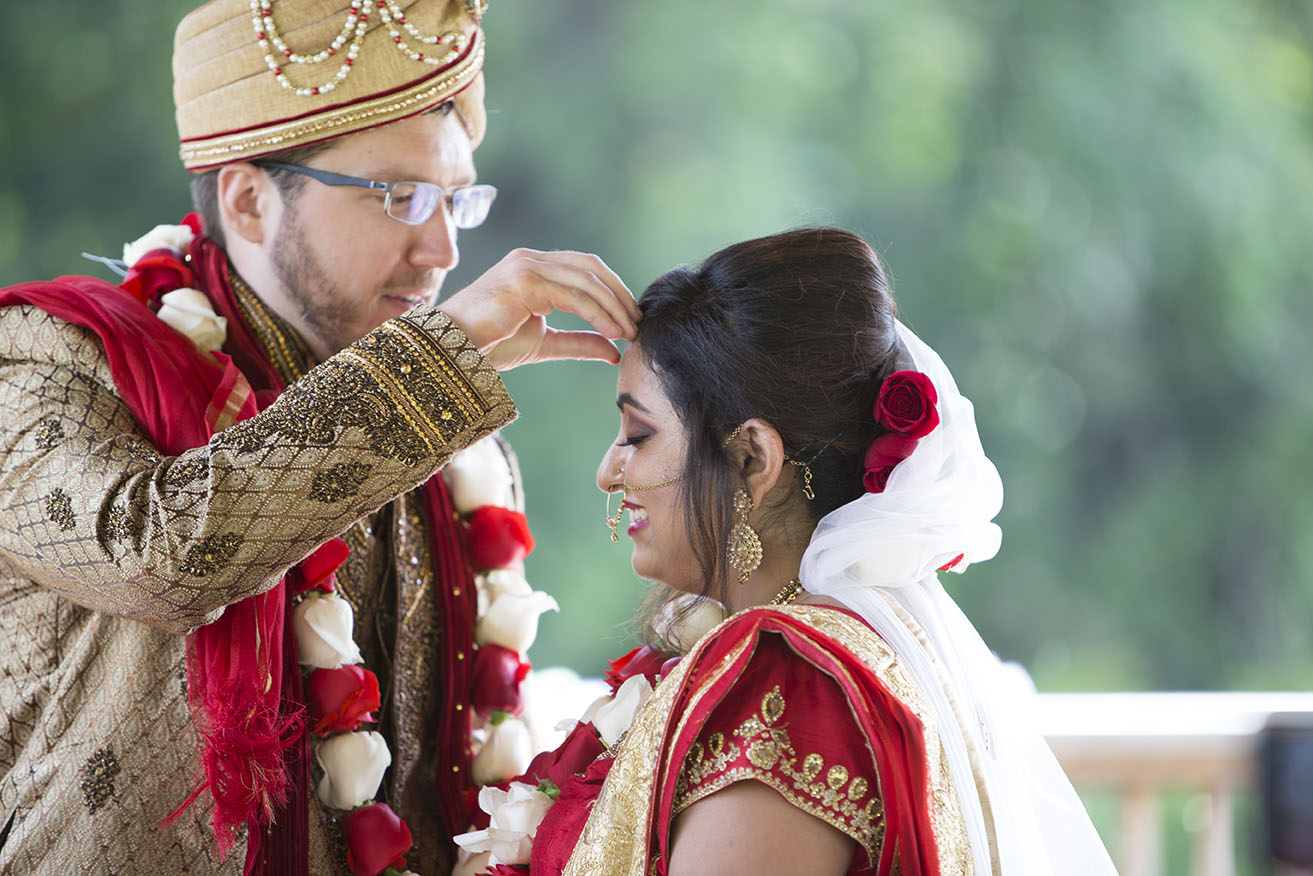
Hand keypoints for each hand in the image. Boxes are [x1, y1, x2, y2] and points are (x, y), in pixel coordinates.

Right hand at [438, 248, 638, 369]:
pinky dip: (597, 313)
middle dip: (619, 295)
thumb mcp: (544, 343)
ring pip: (586, 280)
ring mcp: (526, 266)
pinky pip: (573, 295)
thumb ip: (578, 342)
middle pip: (592, 268)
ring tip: (628, 332)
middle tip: (637, 324)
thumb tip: (614, 351)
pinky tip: (611, 332)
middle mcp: (531, 259)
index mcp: (534, 267)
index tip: (631, 319)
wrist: (450, 351)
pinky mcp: (524, 281)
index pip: (586, 268)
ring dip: (613, 307)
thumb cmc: (488, 345)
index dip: (613, 291)